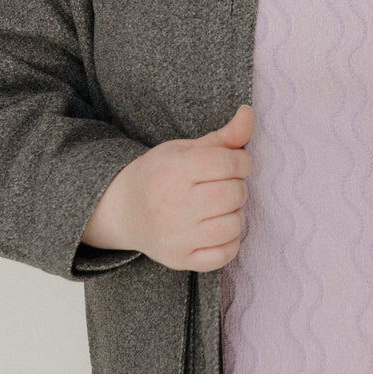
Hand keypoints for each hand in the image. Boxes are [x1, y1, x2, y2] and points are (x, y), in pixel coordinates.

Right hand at [82, 105, 253, 271]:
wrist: (124, 210)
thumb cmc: (161, 174)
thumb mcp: (186, 149)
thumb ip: (224, 136)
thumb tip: (248, 113)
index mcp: (172, 170)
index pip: (227, 162)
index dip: (241, 161)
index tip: (236, 163)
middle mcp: (171, 205)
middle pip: (233, 194)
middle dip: (238, 187)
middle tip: (225, 185)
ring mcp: (175, 237)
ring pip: (233, 226)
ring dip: (235, 214)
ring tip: (221, 207)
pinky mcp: (180, 260)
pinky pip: (224, 255)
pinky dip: (229, 242)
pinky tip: (217, 229)